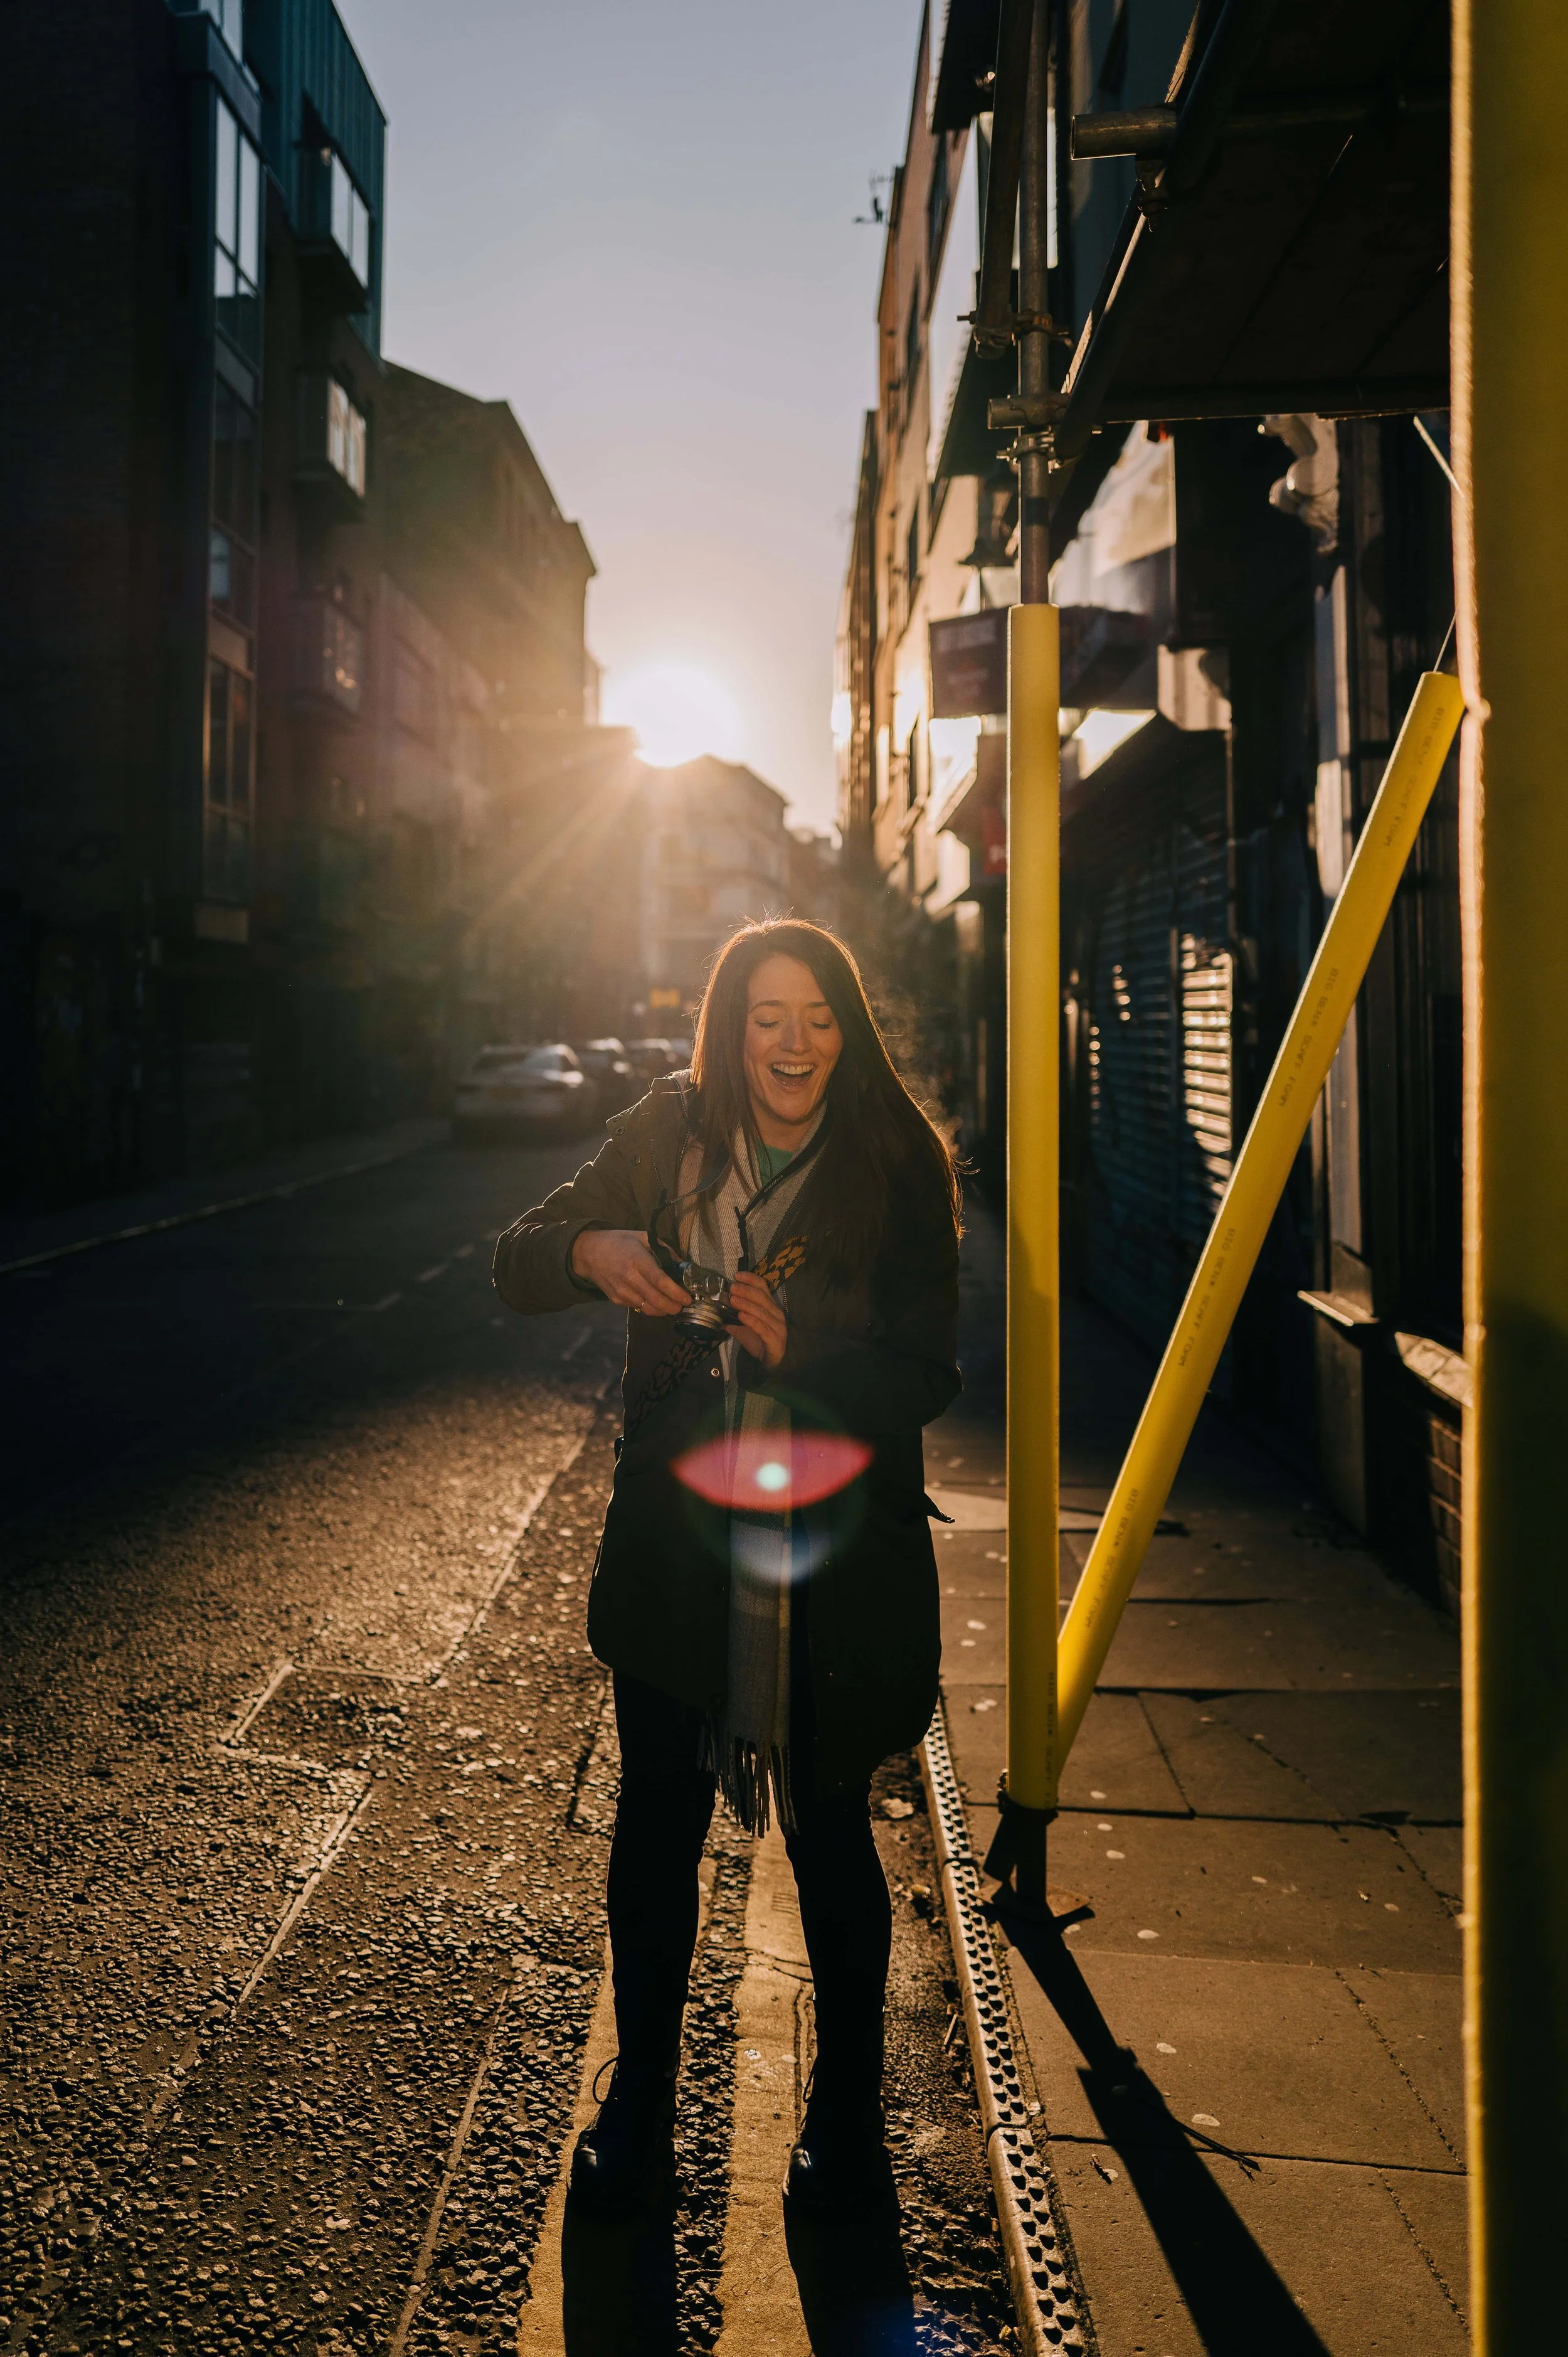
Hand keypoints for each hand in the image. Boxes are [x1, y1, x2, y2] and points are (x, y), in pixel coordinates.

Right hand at [570, 1229, 690, 1316]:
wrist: (589, 1253)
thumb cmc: (618, 1242)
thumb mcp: (642, 1237)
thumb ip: (664, 1249)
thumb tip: (682, 1264)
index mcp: (638, 1261)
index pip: (660, 1282)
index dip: (676, 1293)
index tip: (687, 1298)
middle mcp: (630, 1279)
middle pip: (656, 1300)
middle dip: (673, 1307)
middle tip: (683, 1305)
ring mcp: (622, 1292)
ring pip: (648, 1309)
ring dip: (663, 1310)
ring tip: (672, 1305)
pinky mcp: (616, 1300)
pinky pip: (638, 1307)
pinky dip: (649, 1307)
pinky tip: (654, 1301)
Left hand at [728, 1271, 786, 1370]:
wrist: (773, 1360)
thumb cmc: (760, 1341)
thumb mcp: (744, 1329)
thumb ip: (733, 1321)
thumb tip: (717, 1316)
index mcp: (769, 1307)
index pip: (763, 1287)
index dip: (750, 1279)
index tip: (737, 1275)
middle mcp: (775, 1313)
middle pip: (762, 1297)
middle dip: (745, 1291)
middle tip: (732, 1288)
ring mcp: (777, 1326)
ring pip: (761, 1311)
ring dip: (746, 1304)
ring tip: (733, 1300)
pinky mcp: (775, 1338)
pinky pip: (762, 1327)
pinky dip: (751, 1321)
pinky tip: (741, 1316)